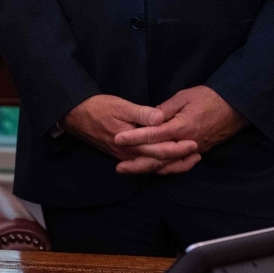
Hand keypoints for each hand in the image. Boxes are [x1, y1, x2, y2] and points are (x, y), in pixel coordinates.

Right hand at [63, 95, 198, 173]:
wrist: (75, 116)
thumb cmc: (97, 108)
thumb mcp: (120, 106)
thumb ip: (141, 113)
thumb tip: (161, 118)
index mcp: (131, 143)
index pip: (160, 150)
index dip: (179, 148)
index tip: (194, 143)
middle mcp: (129, 155)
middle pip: (159, 162)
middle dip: (180, 159)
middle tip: (198, 154)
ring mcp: (125, 157)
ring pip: (152, 167)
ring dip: (171, 165)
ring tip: (189, 161)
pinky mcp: (121, 156)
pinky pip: (144, 165)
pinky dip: (158, 165)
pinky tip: (166, 163)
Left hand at [113, 86, 245, 173]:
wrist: (237, 106)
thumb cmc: (209, 97)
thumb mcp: (183, 97)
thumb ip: (164, 110)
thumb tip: (147, 119)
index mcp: (181, 127)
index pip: (153, 135)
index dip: (134, 138)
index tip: (118, 139)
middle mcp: (187, 142)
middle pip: (159, 157)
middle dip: (138, 163)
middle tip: (119, 167)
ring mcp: (194, 149)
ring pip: (169, 165)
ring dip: (149, 169)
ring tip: (130, 170)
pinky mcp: (199, 151)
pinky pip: (179, 164)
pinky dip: (166, 169)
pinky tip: (153, 169)